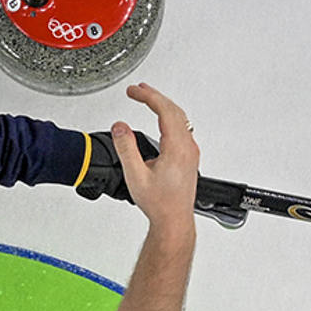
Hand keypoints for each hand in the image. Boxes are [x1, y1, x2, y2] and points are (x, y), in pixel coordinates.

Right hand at [111, 85, 198, 235]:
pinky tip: (161, 120)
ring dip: (163, 106)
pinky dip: (169, 117)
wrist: (174, 220)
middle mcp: (188, 147)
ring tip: (148, 99)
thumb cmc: (160, 204)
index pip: (164, 110)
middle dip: (155, 96)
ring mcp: (191, 152)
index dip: (148, 96)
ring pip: (180, 118)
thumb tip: (120, 127)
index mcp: (177, 148)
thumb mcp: (135, 176)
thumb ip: (126, 148)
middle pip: (174, 110)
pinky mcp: (190, 157)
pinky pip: (182, 128)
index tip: (134, 91)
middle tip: (138, 90)